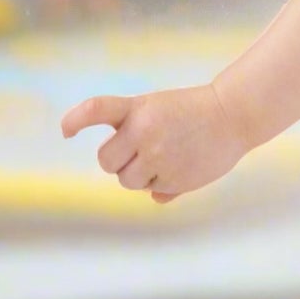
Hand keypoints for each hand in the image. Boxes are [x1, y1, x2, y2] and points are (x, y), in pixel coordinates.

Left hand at [59, 82, 247, 204]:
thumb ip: (136, 134)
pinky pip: (152, 190)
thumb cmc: (193, 111)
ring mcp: (158, 157)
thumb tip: (146, 188)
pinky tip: (183, 165)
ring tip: (166, 157)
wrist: (233, 114)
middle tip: (139, 152)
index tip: (66, 131)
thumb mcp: (160, 108)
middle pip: (106, 160)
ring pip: (127, 180)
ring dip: (140, 174)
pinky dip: (163, 183)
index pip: (96, 110)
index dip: (75, 120)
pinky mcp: (174, 178)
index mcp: (138, 108)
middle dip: (118, 161)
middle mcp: (143, 131)